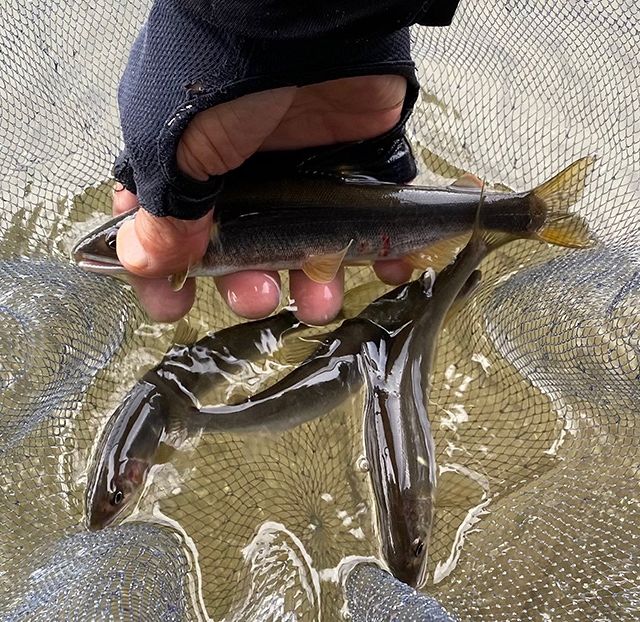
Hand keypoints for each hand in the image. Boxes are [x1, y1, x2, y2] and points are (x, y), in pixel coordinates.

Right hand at [113, 74, 413, 324]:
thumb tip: (143, 260)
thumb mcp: (178, 145)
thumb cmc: (225, 72)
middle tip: (257, 299)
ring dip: (312, 283)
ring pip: (304, 247)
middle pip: (242, 253)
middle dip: (247, 287)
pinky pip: (366, 220)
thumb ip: (166, 209)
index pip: (167, 232)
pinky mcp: (352, 167)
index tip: (173, 306)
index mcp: (190, 167)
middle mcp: (243, 177)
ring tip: (321, 302)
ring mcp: (299, 174)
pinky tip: (383, 268)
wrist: (303, 18)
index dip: (166, 275)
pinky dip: (377, 249)